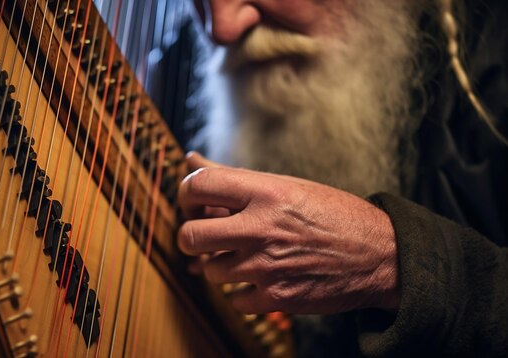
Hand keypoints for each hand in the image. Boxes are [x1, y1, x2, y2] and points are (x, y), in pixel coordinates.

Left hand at [178, 152, 399, 313]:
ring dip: (221, 266)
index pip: (199, 185)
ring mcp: (267, 265)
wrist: (380, 255)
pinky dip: (243, 293)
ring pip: (210, 271)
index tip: (194, 203)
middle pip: (190, 236)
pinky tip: (262, 279)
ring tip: (244, 257)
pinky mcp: (276, 297)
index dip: (186, 194)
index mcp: (266, 192)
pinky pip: (234, 299)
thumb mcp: (286, 186)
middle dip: (190, 237)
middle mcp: (262, 227)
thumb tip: (190, 157)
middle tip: (203, 237)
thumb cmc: (331, 214)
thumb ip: (233, 176)